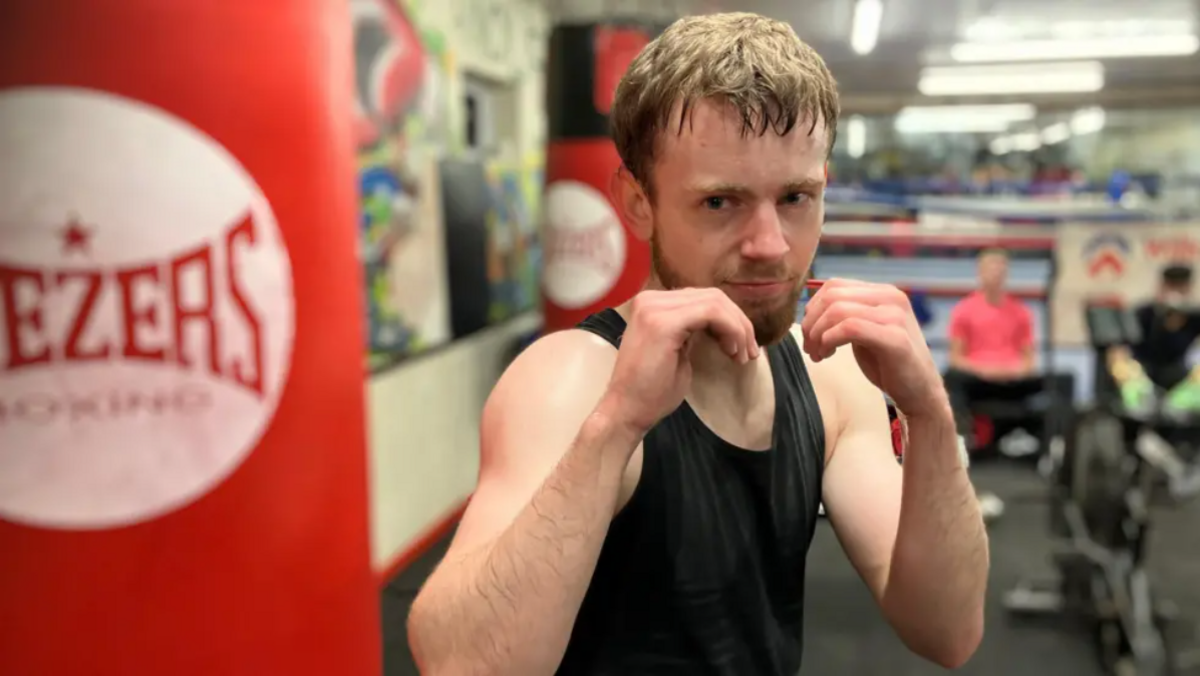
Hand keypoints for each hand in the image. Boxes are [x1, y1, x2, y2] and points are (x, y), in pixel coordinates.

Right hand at [603, 288, 758, 433]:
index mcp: (653, 304)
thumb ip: (693, 330)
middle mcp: (651, 299)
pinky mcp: (664, 322)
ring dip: (738, 328)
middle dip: (739, 322)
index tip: (743, 347)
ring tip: (742, 355)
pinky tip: (732, 352)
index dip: (730, 319)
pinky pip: (711, 313)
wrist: (627, 411)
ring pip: (714, 302)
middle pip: (712, 296)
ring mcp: (655, 308)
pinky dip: (730, 330)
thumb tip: (721, 323)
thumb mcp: (678, 350)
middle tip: (750, 352)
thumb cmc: (651, 391)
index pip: (702, 298)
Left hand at [800, 279, 947, 419]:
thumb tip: (809, 310)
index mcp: (883, 292)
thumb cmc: (887, 363)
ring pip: (837, 310)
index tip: (809, 333)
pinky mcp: (895, 338)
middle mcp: (892, 297)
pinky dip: (829, 341)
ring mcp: (895, 316)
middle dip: (811, 323)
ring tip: (818, 355)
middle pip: (832, 296)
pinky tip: (828, 356)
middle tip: (809, 347)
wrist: (919, 392)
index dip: (812, 308)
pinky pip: (850, 328)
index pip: (834, 285)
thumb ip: (846, 314)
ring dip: (818, 335)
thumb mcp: (864, 330)